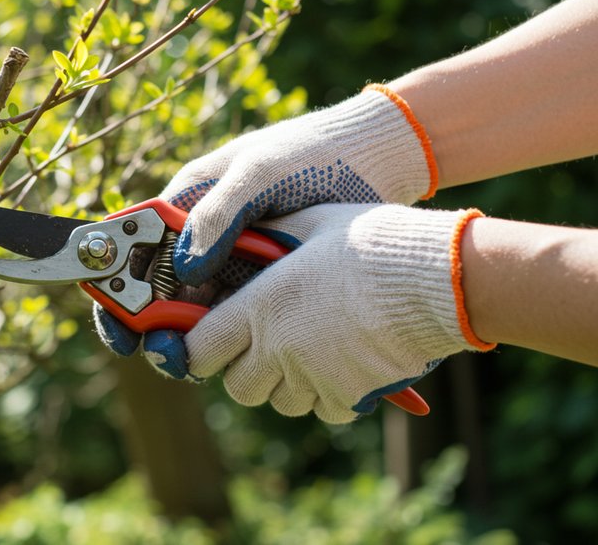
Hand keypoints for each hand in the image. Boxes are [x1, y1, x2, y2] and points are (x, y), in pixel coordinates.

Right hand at [96, 85, 436, 376]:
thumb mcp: (260, 173)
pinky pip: (236, 320)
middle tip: (171, 355)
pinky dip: (234, 340)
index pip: (130, 250)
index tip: (122, 329)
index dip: (115, 290)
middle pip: (157, 293)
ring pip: (196, 314)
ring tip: (206, 360)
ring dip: (194, 341)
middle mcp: (200, 240)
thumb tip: (182, 269)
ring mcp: (232, 266)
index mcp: (184, 206)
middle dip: (155, 328)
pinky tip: (246, 355)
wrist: (375, 161)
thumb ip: (218, 214)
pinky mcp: (264, 287)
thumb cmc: (310, 153)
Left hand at [186, 203, 491, 422]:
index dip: (196, 350)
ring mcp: (315, 377)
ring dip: (286, 383)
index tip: (205, 341)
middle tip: (263, 346)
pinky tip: (344, 361)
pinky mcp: (350, 397)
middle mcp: (278, 348)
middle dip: (243, 370)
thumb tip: (234, 237)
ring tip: (310, 348)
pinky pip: (324, 409)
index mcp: (259, 306)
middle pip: (238, 387)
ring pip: (281, 401)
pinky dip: (327, 394)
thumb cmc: (371, 241)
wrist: (438, 277)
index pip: (199, 351)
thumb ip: (264, 238)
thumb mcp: (308, 224)